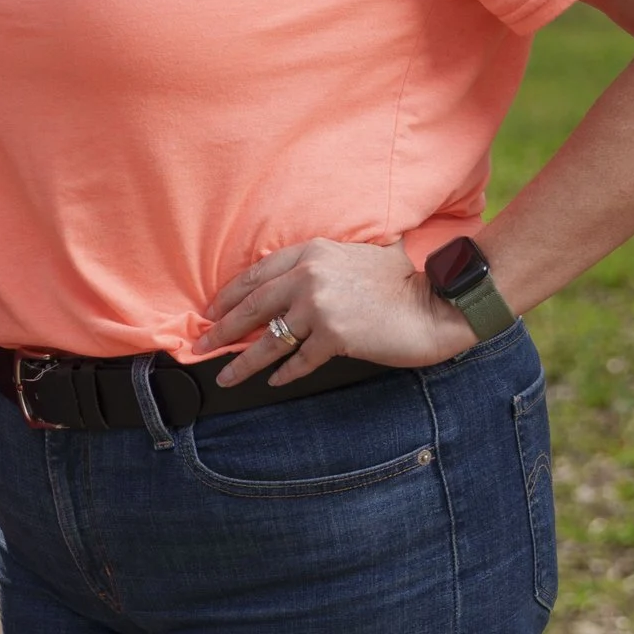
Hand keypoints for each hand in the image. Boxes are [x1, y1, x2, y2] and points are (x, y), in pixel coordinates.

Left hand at [202, 237, 477, 386]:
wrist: (434, 304)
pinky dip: (285, 373)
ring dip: (242, 363)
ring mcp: (320, 307)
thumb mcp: (358, 254)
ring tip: (224, 377)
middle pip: (252, 308)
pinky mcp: (333, 337)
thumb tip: (296, 276)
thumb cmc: (399, 282)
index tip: (209, 311)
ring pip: (268, 341)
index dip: (228, 296)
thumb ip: (324, 261)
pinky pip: (299, 360)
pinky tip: (275, 382)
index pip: (255, 275)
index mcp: (311, 252)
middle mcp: (309, 276)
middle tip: (199, 346)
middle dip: (220, 330)